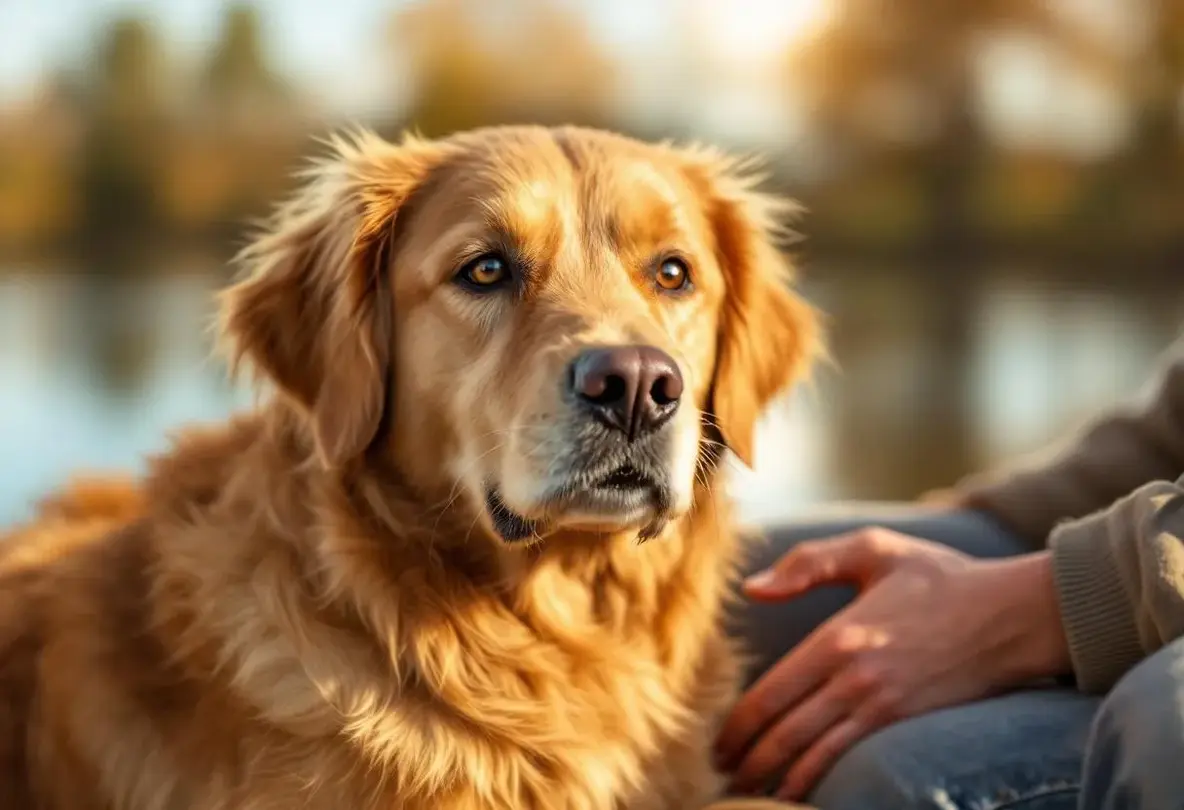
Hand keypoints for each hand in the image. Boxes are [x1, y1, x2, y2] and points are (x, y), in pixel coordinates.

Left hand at [715, 528, 1070, 800]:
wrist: (1015, 612)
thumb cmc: (940, 576)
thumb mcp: (873, 549)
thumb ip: (808, 563)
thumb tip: (754, 589)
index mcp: (838, 637)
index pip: (770, 693)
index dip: (737, 726)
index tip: (717, 743)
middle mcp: (854, 678)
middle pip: (784, 733)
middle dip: (747, 760)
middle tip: (723, 775)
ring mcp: (882, 707)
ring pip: (812, 754)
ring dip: (776, 778)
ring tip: (751, 789)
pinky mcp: (907, 724)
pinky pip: (850, 761)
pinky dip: (818, 781)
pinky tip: (799, 791)